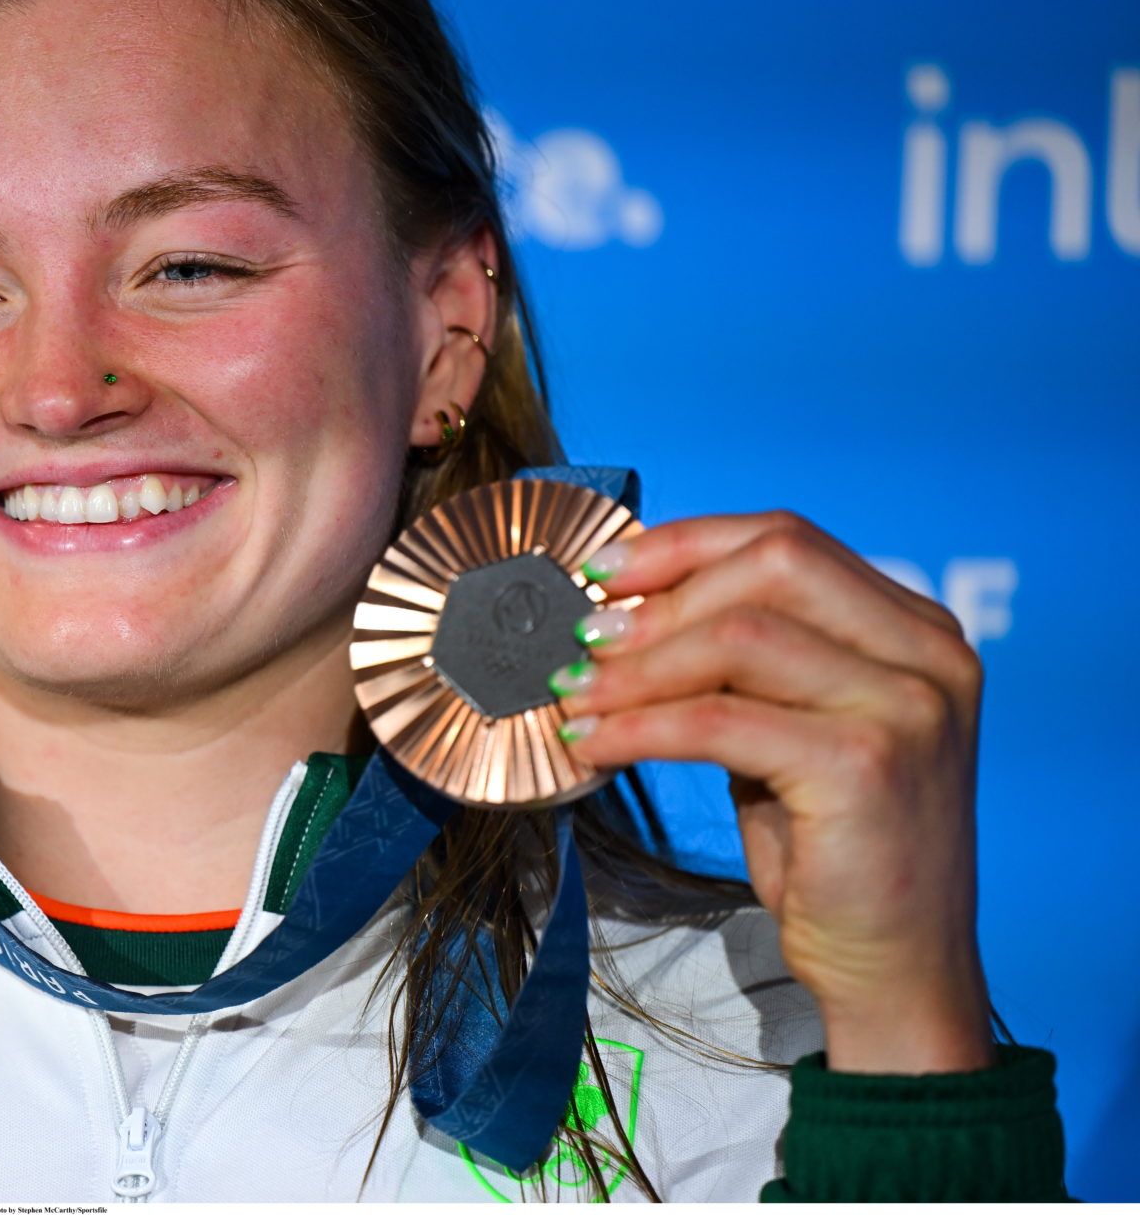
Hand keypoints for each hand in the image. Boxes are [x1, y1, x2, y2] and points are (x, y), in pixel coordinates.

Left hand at [552, 510, 995, 1073]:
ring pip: (739, 636)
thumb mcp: (790, 728)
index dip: (685, 544)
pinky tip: (594, 743)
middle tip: (586, 639)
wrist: (894, 969)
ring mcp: (908, 707)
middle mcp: (930, 655)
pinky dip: (640, 724)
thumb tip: (624, 607)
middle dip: (661, 597)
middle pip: (771, 564)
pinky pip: (720, 720)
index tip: (606, 573)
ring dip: (637, 665)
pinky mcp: (867, 766)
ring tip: (576, 694)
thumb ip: (743, 661)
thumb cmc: (831, 849)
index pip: (788, 537)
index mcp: (917, 628)